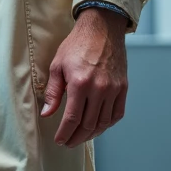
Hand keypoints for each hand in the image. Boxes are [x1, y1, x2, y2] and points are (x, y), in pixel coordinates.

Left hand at [40, 7, 128, 147]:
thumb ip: (53, 92)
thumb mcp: (58, 65)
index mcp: (80, 83)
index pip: (72, 119)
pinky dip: (107, 124)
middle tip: (68, 142)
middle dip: (76, 138)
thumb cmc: (77, 44)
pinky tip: (98, 127)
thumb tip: (47, 113)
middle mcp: (99, 88)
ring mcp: (113, 89)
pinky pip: (117, 114)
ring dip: (91, 134)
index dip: (65, 133)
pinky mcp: (123, 87)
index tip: (60, 140)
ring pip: (103, 123)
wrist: (102, 28)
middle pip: (88, 125)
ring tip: (81, 137)